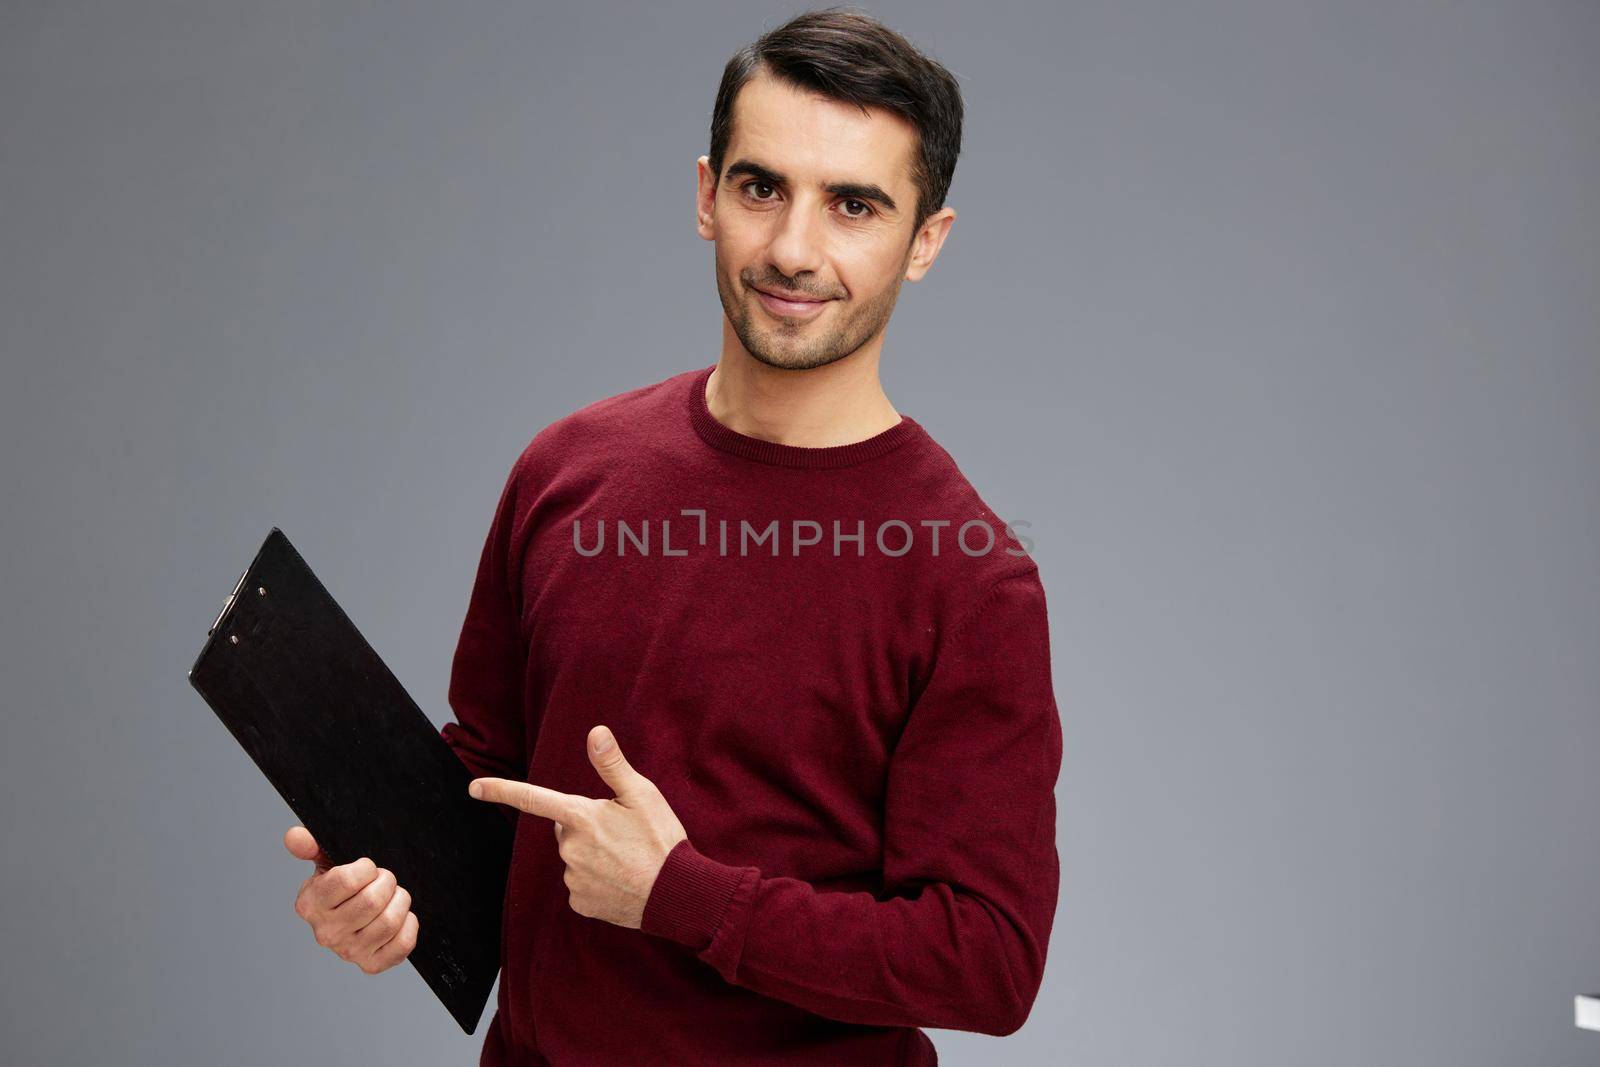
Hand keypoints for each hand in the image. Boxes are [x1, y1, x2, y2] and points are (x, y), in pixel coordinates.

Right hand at [285, 826, 418, 974]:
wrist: (354, 917)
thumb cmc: (342, 887)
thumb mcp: (325, 861)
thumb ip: (310, 845)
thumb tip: (294, 836)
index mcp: (310, 905)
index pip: (346, 880)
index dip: (366, 868)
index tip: (367, 869)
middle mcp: (326, 932)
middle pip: (371, 901)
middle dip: (387, 882)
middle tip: (384, 881)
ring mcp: (349, 952)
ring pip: (389, 922)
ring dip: (400, 901)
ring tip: (393, 896)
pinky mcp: (371, 964)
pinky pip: (403, 944)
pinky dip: (409, 924)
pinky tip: (401, 916)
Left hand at [467, 724, 686, 928]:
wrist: (676, 894)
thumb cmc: (661, 839)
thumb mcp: (643, 794)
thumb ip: (612, 765)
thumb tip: (595, 732)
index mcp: (581, 817)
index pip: (533, 799)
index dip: (501, 790)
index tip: (474, 787)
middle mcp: (570, 848)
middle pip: (566, 829)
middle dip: (586, 827)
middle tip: (621, 834)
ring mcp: (573, 877)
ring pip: (575, 857)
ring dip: (593, 855)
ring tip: (627, 858)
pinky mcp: (580, 902)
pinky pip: (580, 885)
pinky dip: (597, 881)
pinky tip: (621, 880)